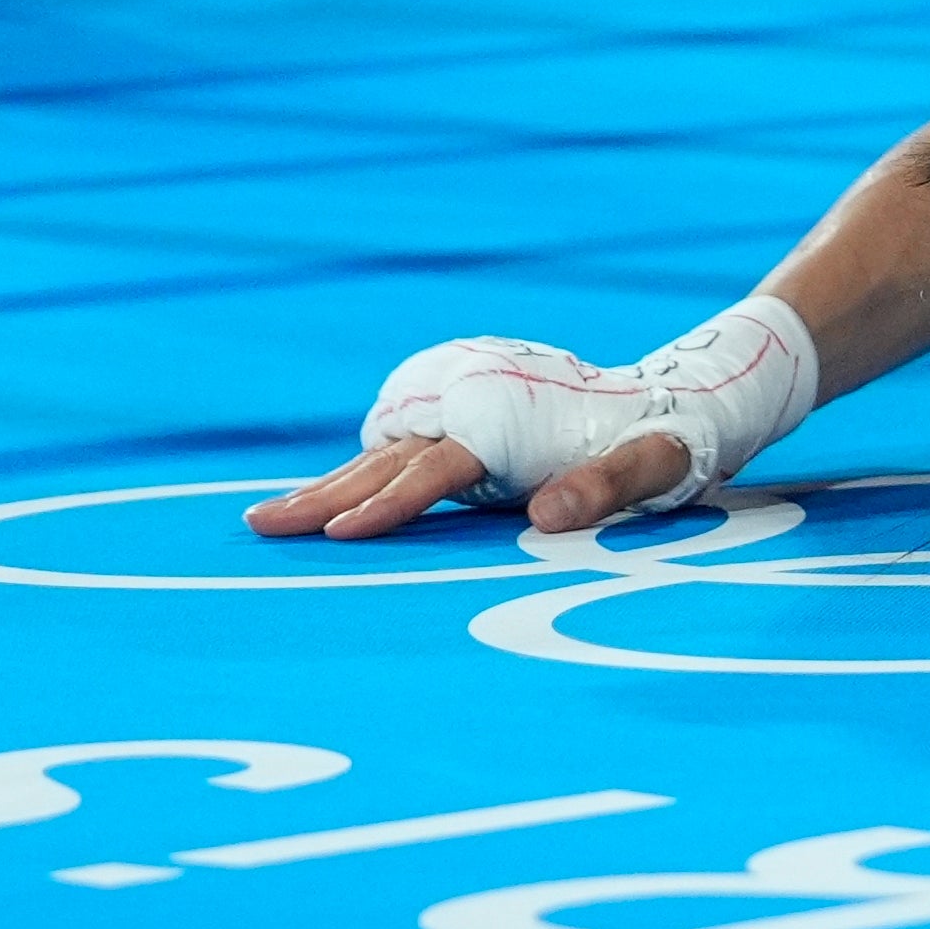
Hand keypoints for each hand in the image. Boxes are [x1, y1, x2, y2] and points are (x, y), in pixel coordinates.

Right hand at [244, 305, 816, 541]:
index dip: (387, 504)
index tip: (339, 534)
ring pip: (385, 453)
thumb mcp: (656, 463)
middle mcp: (477, 413)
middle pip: (388, 459)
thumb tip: (545, 520)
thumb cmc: (665, 437)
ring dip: (332, 484)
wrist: (667, 395)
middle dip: (325, 494)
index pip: (435, 472)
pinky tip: (327, 499)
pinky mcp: (468, 424)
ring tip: (274, 517)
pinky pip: (405, 451)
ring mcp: (468, 415)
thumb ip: (606, 485)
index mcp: (508, 426)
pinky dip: (362, 474)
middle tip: (262, 526)